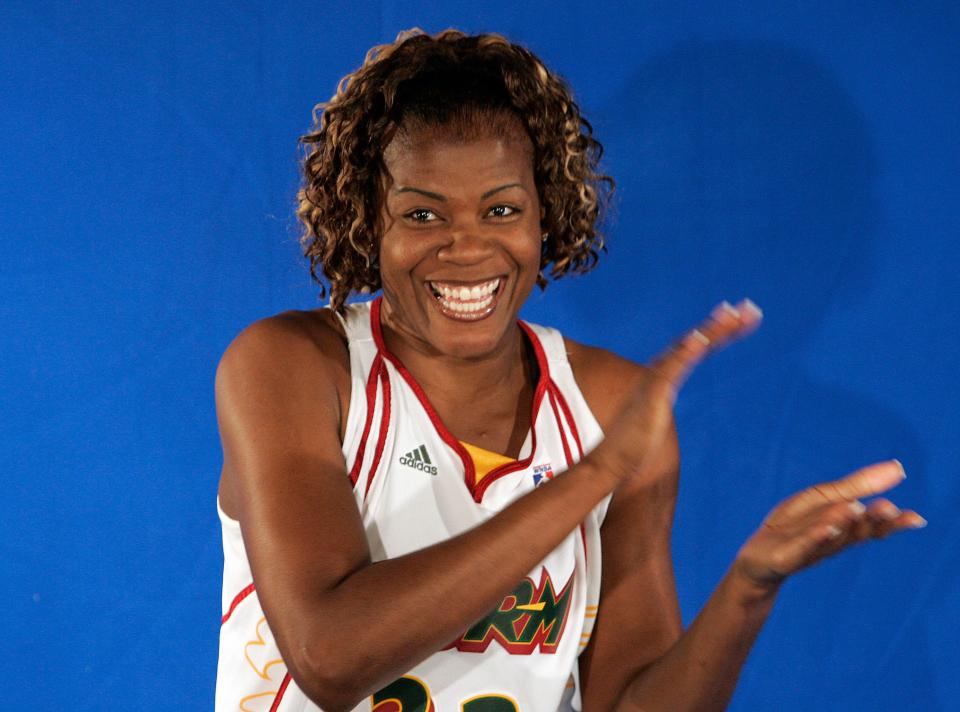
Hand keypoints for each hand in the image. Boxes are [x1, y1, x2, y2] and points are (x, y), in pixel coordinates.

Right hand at [587, 299, 762, 483]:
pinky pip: (671, 368)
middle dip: (724, 324)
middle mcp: (660, 371)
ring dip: (711, 330)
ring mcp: (655, 380)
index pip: (697, 348)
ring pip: (687, 348)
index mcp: (664, 376)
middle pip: (696, 341)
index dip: (719, 331)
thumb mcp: (653, 420)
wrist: (611, 460)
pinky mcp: (652, 394)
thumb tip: (661, 412)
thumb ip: (658, 409)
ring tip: (733, 313)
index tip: (743, 317)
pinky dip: (686, 351)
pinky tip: (701, 339)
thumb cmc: (632, 444)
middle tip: (751, 308)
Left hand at [733, 460, 926, 589]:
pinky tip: (827, 527)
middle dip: (873, 521)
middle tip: (890, 510)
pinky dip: (816, 536)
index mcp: (844, 526)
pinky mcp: (788, 556)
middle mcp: (833, 540)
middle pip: (857, 531)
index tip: (916, 518)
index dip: (893, 522)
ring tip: (856, 508)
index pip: (874, 525)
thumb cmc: (794, 526)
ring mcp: (810, 549)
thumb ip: (857, 485)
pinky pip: (804, 545)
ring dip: (843, 521)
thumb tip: (898, 467)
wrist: (758, 561)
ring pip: (831, 535)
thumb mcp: (824, 499)